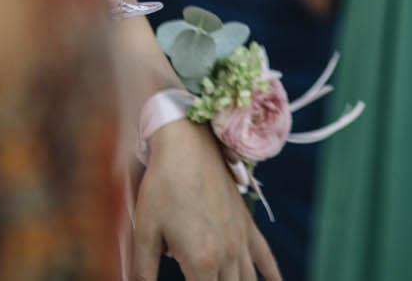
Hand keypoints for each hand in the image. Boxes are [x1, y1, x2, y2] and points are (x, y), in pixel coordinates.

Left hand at [133, 118, 281, 280]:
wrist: (188, 144)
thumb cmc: (161, 187)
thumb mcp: (144, 232)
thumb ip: (141, 272)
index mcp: (200, 261)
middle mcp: (226, 253)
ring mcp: (240, 239)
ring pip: (248, 280)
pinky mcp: (245, 224)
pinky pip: (264, 255)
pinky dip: (271, 272)